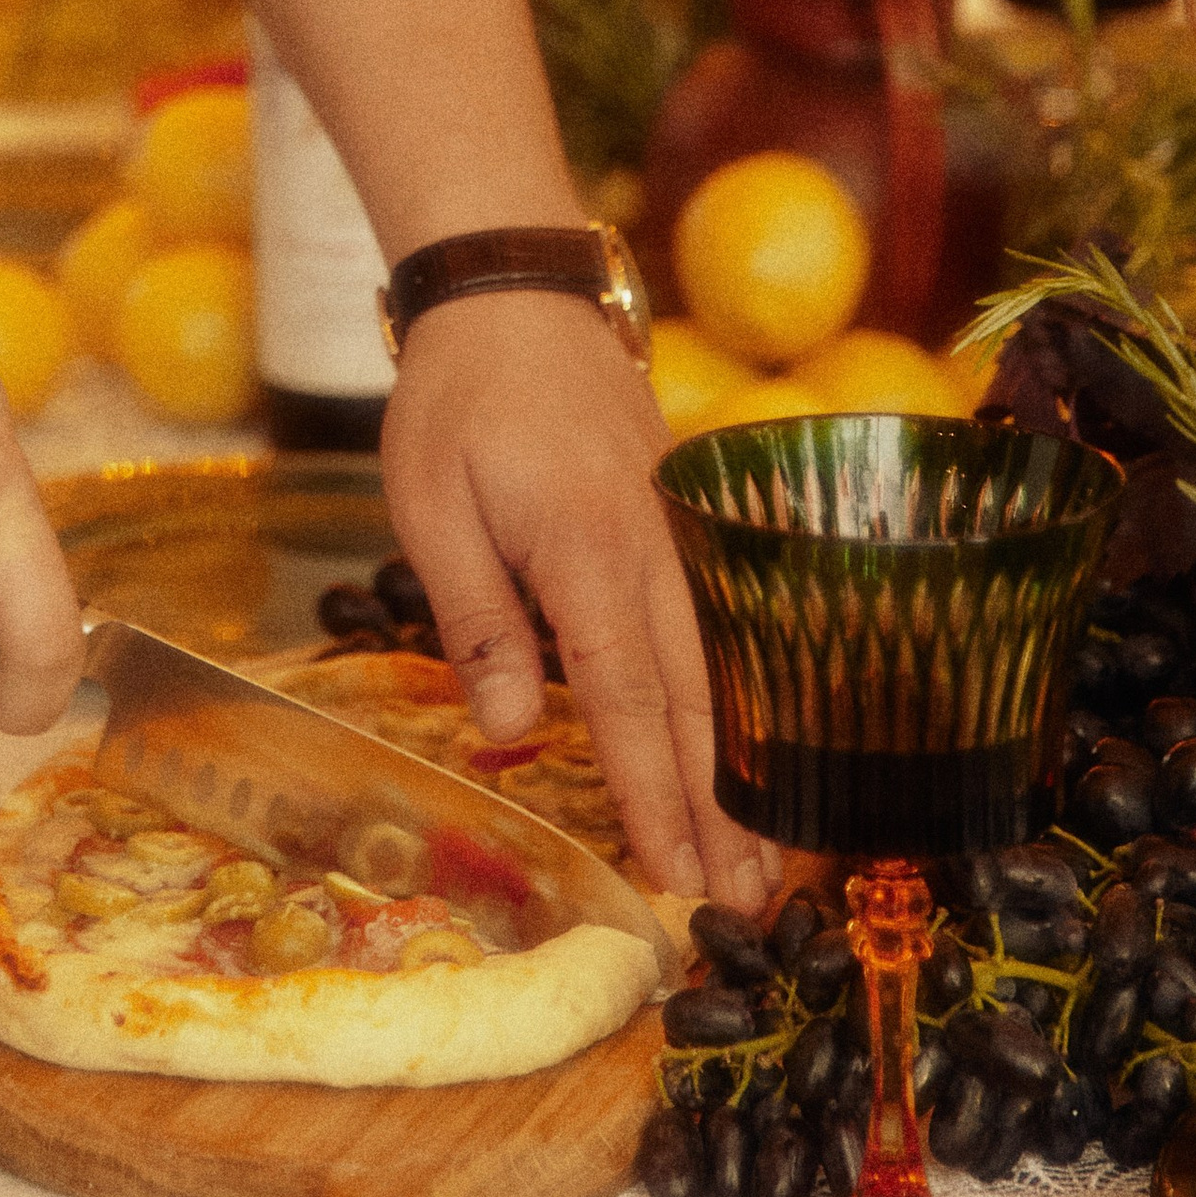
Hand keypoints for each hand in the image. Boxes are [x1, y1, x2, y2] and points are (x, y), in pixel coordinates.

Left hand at [379, 292, 767, 913]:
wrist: (515, 294)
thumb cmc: (457, 398)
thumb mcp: (431, 502)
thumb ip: (477, 615)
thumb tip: (515, 729)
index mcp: (586, 548)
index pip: (629, 698)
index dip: (655, 793)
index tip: (678, 875)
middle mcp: (650, 547)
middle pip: (696, 697)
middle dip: (723, 805)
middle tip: (751, 902)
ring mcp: (674, 531)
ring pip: (718, 666)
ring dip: (738, 763)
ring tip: (765, 853)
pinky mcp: (676, 520)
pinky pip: (713, 623)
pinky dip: (733, 696)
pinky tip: (746, 749)